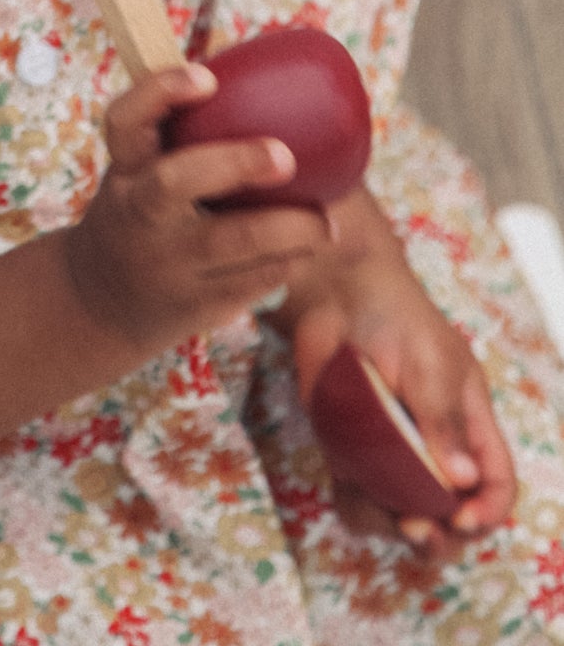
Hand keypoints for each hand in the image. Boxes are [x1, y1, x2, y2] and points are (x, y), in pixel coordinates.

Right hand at [64, 66, 332, 359]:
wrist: (101, 301)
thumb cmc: (142, 211)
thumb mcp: (139, 172)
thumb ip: (183, 137)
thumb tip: (272, 80)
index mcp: (125, 168)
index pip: (126, 120)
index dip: (161, 92)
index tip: (208, 77)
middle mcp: (137, 213)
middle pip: (175, 182)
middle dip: (235, 164)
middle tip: (286, 157)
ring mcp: (164, 263)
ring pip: (233, 242)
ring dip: (292, 229)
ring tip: (326, 222)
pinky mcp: (193, 305)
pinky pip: (253, 281)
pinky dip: (287, 262)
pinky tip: (305, 249)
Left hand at [274, 192, 516, 558]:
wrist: (333, 292)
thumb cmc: (394, 316)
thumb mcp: (431, 363)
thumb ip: (442, 421)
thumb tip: (464, 481)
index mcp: (468, 427)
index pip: (495, 485)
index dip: (487, 511)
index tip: (461, 519)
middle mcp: (433, 449)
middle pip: (451, 517)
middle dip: (439, 536)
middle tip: (414, 527)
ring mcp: (391, 454)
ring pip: (402, 518)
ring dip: (392, 526)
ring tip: (381, 510)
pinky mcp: (350, 452)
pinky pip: (357, 502)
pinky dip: (355, 507)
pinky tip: (349, 488)